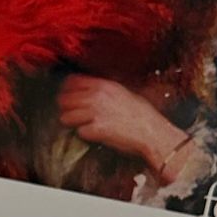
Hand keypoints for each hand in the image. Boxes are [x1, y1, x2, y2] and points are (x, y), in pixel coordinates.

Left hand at [54, 76, 180, 165]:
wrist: (152, 131)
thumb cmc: (142, 114)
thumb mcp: (123, 92)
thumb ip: (104, 90)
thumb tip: (89, 91)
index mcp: (103, 85)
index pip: (72, 81)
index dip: (66, 89)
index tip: (66, 95)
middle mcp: (96, 96)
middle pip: (64, 99)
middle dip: (65, 108)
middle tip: (71, 114)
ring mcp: (95, 113)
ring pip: (66, 117)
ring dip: (71, 122)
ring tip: (80, 125)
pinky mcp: (96, 130)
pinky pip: (79, 132)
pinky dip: (84, 134)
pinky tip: (93, 134)